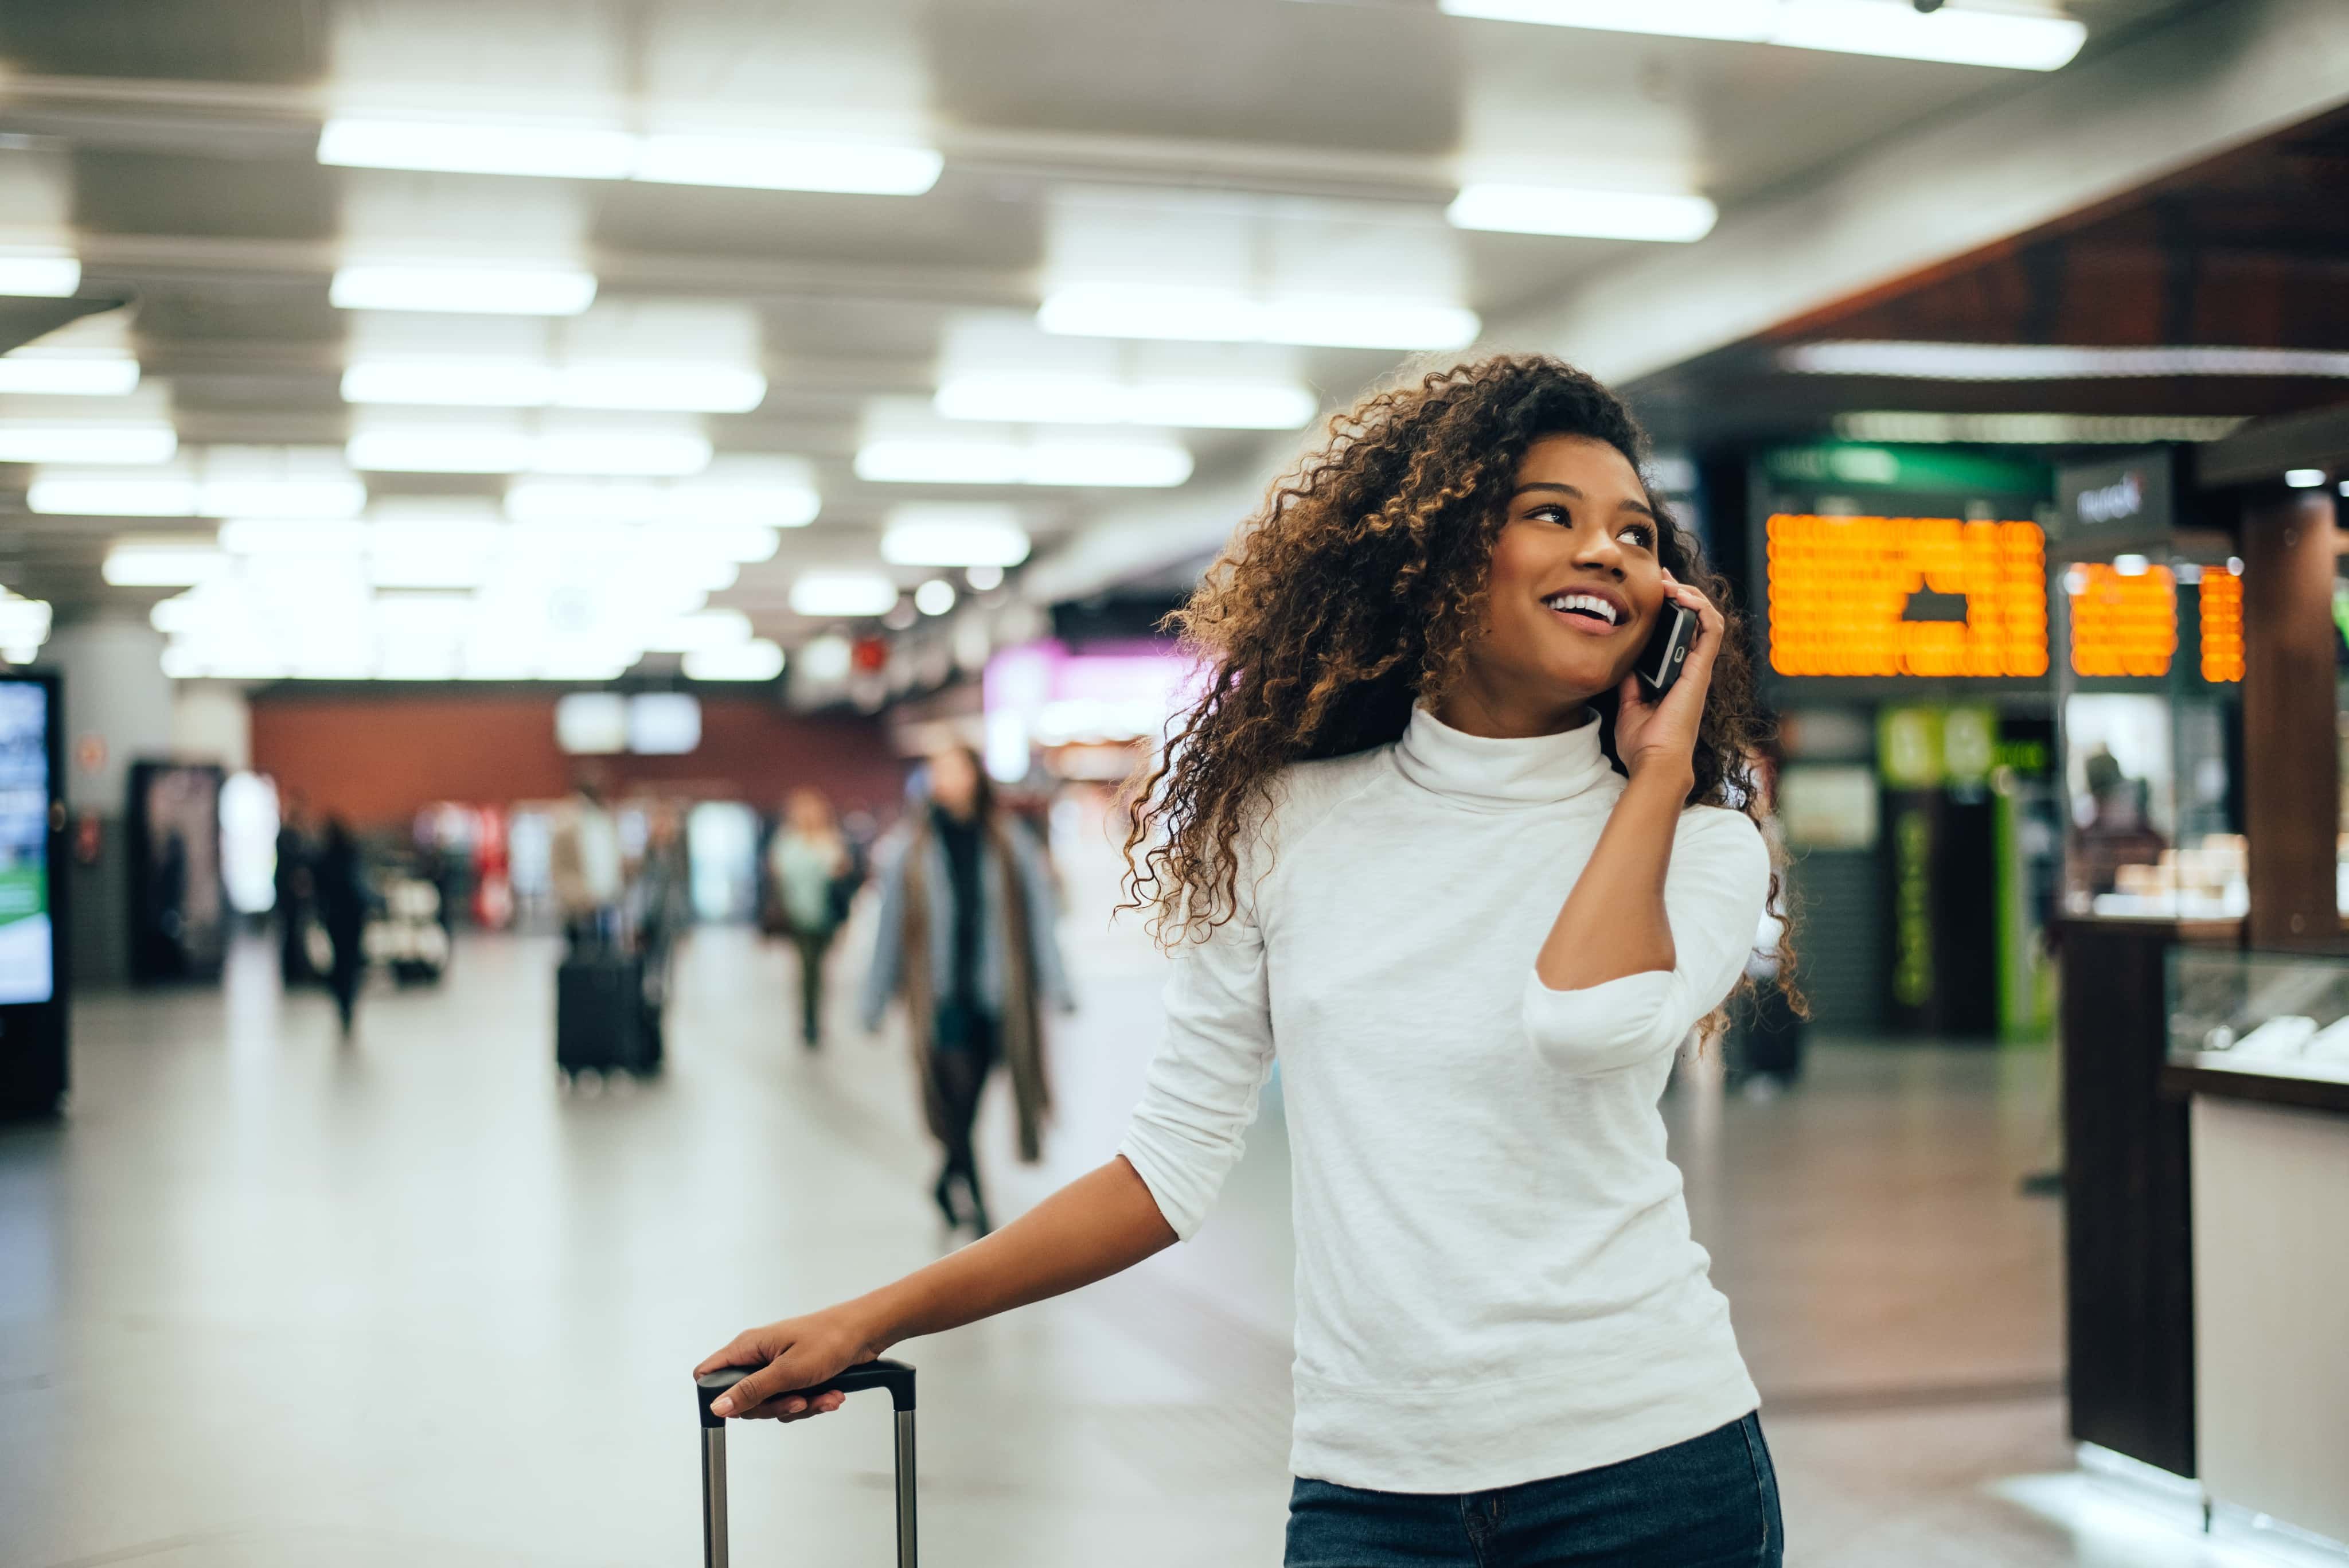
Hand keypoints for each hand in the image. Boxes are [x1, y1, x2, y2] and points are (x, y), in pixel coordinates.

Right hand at [695, 1306, 879, 1421]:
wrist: (866, 1333)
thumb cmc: (830, 1338)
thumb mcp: (788, 1371)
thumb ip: (751, 1390)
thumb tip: (718, 1406)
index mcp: (749, 1346)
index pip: (710, 1374)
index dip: (719, 1395)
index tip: (745, 1405)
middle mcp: (759, 1357)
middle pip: (745, 1400)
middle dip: (773, 1406)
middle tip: (797, 1398)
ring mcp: (778, 1368)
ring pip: (772, 1404)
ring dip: (800, 1406)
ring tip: (822, 1395)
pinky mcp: (796, 1377)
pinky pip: (793, 1402)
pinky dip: (813, 1403)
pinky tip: (830, 1395)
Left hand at [1613, 572, 1723, 782]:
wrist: (1655, 761)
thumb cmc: (1644, 741)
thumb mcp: (1629, 703)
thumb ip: (1631, 680)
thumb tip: (1623, 659)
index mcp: (1676, 675)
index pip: (1681, 633)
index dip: (1671, 609)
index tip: (1653, 591)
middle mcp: (1691, 669)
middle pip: (1696, 621)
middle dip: (1682, 594)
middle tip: (1661, 577)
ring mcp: (1698, 669)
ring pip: (1708, 619)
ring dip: (1692, 596)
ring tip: (1671, 584)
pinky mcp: (1701, 670)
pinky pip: (1711, 630)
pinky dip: (1701, 608)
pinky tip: (1683, 596)